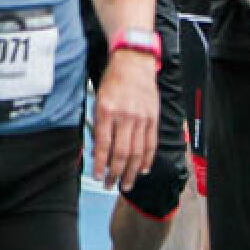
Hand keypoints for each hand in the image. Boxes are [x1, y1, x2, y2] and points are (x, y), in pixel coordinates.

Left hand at [92, 50, 158, 190]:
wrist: (133, 64)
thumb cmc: (112, 81)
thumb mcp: (97, 99)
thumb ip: (97, 124)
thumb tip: (96, 149)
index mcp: (106, 111)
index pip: (103, 145)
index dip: (101, 164)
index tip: (97, 176)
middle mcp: (125, 117)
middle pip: (121, 153)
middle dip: (115, 173)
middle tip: (110, 185)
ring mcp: (141, 119)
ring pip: (137, 152)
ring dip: (131, 172)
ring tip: (125, 184)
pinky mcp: (153, 119)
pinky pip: (150, 144)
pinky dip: (146, 160)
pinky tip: (141, 170)